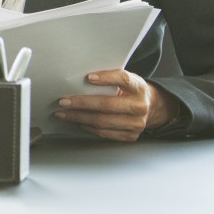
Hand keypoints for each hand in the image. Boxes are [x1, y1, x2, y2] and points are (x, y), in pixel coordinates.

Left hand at [54, 70, 180, 141]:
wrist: (150, 107)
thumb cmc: (130, 90)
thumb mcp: (125, 79)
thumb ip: (109, 78)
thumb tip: (78, 79)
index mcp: (138, 87)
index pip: (122, 79)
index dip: (106, 78)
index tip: (88, 77)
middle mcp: (139, 106)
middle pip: (107, 105)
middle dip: (81, 103)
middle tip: (63, 101)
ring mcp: (136, 123)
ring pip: (103, 121)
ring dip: (79, 118)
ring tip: (64, 113)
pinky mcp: (130, 136)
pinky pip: (104, 133)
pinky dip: (88, 127)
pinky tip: (77, 121)